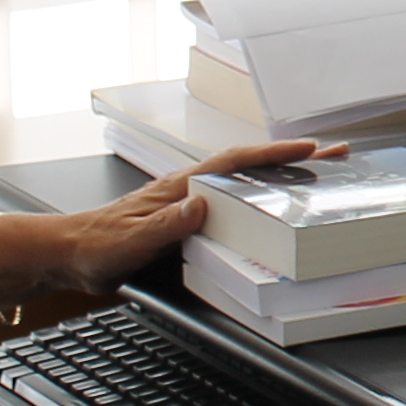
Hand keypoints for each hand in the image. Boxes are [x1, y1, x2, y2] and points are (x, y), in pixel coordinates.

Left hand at [36, 140, 337, 291]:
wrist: (69, 256)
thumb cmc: (96, 246)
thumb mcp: (130, 242)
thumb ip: (164, 226)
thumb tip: (200, 206)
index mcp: (181, 187)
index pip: (236, 162)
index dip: (274, 155)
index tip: (310, 149)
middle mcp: (191, 190)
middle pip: (251, 169)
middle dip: (295, 161)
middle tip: (336, 156)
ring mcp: (191, 206)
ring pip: (247, 188)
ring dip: (282, 184)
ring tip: (321, 185)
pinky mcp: (188, 226)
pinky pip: (235, 211)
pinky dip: (261, 208)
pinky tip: (276, 221)